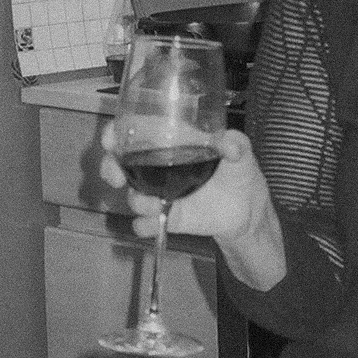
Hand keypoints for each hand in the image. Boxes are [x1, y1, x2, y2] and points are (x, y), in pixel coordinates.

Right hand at [98, 121, 285, 288]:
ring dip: (134, 199)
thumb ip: (236, 144)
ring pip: (131, 195)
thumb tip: (229, 145)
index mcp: (172, 142)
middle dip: (110, 167)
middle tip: (116, 176)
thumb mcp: (241, 150)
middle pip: (121, 163)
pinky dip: (144, 225)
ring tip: (151, 203)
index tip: (110, 138)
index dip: (116, 133)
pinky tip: (152, 223)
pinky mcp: (168, 218)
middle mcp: (159, 167)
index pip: (135, 133)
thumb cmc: (238, 170)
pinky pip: (145, 224)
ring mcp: (161, 193)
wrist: (248, 209)